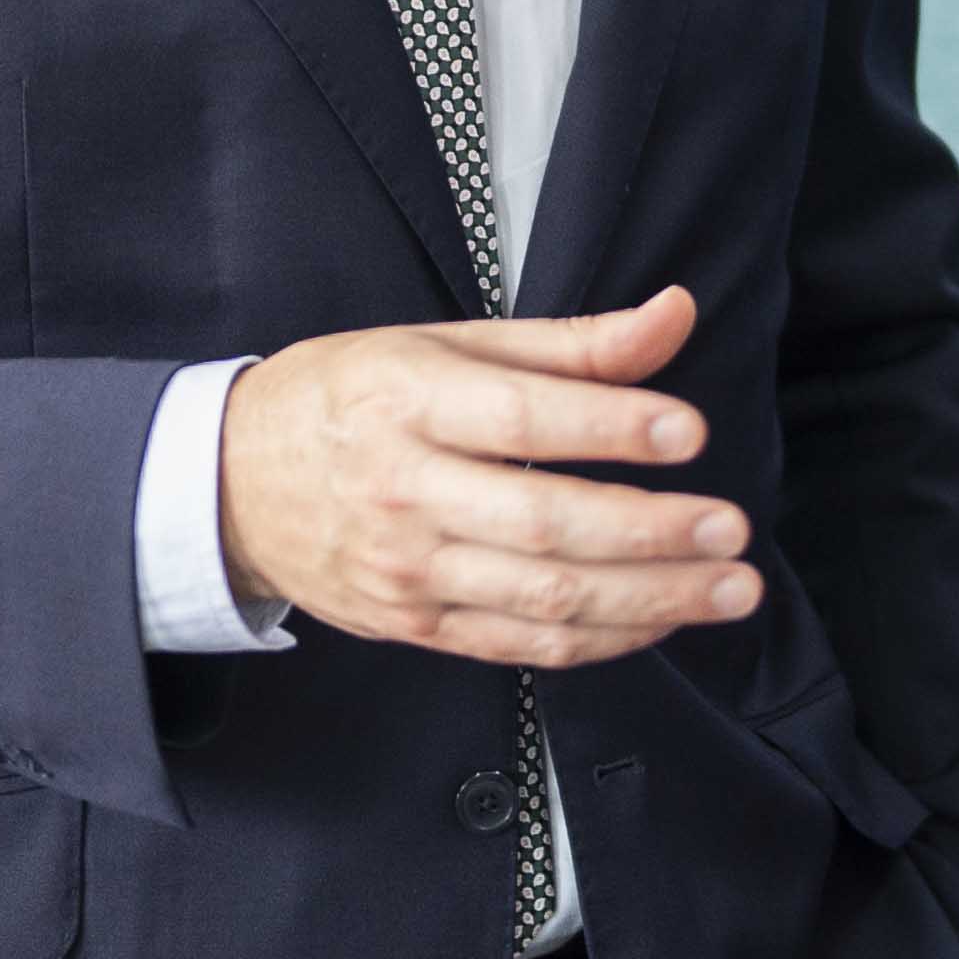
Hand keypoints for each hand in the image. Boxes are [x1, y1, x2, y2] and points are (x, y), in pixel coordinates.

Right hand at [215, 289, 758, 667]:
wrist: (227, 485)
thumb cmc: (348, 399)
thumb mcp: (443, 344)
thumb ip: (569, 342)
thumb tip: (676, 314)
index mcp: (407, 402)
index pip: (521, 419)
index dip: (610, 426)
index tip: (688, 431)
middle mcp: (405, 491)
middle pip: (542, 524)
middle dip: (651, 532)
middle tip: (731, 528)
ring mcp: (408, 570)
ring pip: (543, 599)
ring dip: (649, 598)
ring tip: (729, 585)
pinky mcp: (414, 625)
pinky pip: (522, 644)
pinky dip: (602, 639)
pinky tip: (663, 619)